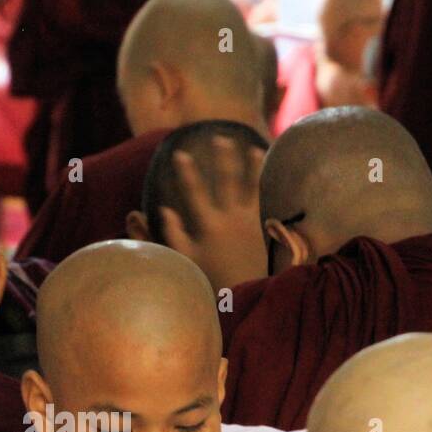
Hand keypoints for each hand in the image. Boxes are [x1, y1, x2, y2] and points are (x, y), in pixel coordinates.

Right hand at [160, 137, 269, 291]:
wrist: (244, 293)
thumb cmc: (211, 279)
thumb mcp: (186, 259)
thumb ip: (174, 234)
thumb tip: (164, 209)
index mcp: (209, 226)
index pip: (195, 193)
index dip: (186, 172)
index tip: (180, 153)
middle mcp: (230, 219)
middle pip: (226, 181)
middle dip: (222, 159)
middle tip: (219, 138)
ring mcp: (248, 221)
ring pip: (250, 186)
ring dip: (250, 165)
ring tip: (251, 147)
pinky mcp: (260, 227)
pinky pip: (263, 199)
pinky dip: (264, 183)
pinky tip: (267, 173)